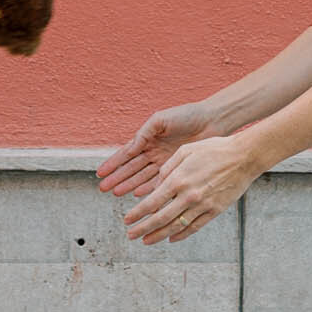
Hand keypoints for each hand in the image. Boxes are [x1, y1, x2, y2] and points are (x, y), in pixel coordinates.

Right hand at [98, 103, 218, 201]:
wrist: (211, 121)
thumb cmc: (186, 116)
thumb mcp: (160, 120)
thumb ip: (144, 133)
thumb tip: (130, 148)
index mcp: (148, 138)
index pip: (126, 154)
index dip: (112, 163)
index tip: (100, 173)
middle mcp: (154, 152)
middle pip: (131, 168)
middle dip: (117, 178)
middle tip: (103, 188)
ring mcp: (164, 162)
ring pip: (142, 176)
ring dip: (128, 185)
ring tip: (116, 193)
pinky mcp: (176, 169)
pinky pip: (159, 181)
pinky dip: (148, 188)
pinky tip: (138, 195)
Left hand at [122, 133, 260, 245]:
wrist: (243, 157)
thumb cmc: (214, 149)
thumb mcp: (186, 150)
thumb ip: (168, 168)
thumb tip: (155, 185)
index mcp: (178, 179)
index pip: (151, 202)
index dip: (137, 214)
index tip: (127, 220)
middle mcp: (188, 196)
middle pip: (160, 219)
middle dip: (143, 229)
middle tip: (131, 235)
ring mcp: (202, 205)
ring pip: (175, 226)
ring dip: (158, 235)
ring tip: (146, 241)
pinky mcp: (214, 211)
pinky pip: (194, 227)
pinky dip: (181, 235)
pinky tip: (171, 238)